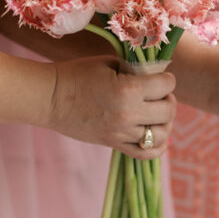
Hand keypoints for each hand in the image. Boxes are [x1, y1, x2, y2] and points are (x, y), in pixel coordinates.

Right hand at [50, 56, 176, 157]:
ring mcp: (121, 133)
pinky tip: (155, 136)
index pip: (166, 85)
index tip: (160, 77)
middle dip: (168, 99)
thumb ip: (136, 71)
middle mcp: (128, 114)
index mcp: (128, 90)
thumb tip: (157, 77)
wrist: (50, 98)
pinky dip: (157, 147)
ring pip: (160, 134)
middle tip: (158, 94)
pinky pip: (145, 154)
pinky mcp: (114, 144)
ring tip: (156, 114)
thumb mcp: (109, 64)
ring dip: (164, 123)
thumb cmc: (77, 74)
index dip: (166, 79)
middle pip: (168, 111)